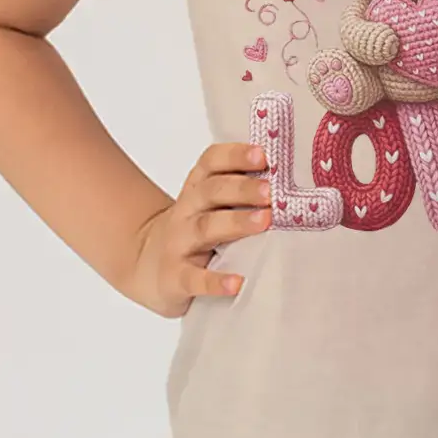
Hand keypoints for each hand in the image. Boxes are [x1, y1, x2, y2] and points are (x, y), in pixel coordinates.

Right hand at [126, 142, 272, 317]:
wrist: (147, 264)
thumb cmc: (194, 230)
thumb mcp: (209, 205)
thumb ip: (239, 191)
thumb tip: (290, 180)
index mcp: (197, 188)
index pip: (211, 162)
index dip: (235, 156)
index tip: (263, 155)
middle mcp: (187, 210)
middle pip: (212, 191)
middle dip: (243, 188)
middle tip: (271, 191)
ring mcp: (179, 243)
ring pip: (205, 228)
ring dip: (236, 223)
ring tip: (264, 221)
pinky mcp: (175, 278)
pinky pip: (194, 279)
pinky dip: (215, 281)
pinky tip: (236, 283)